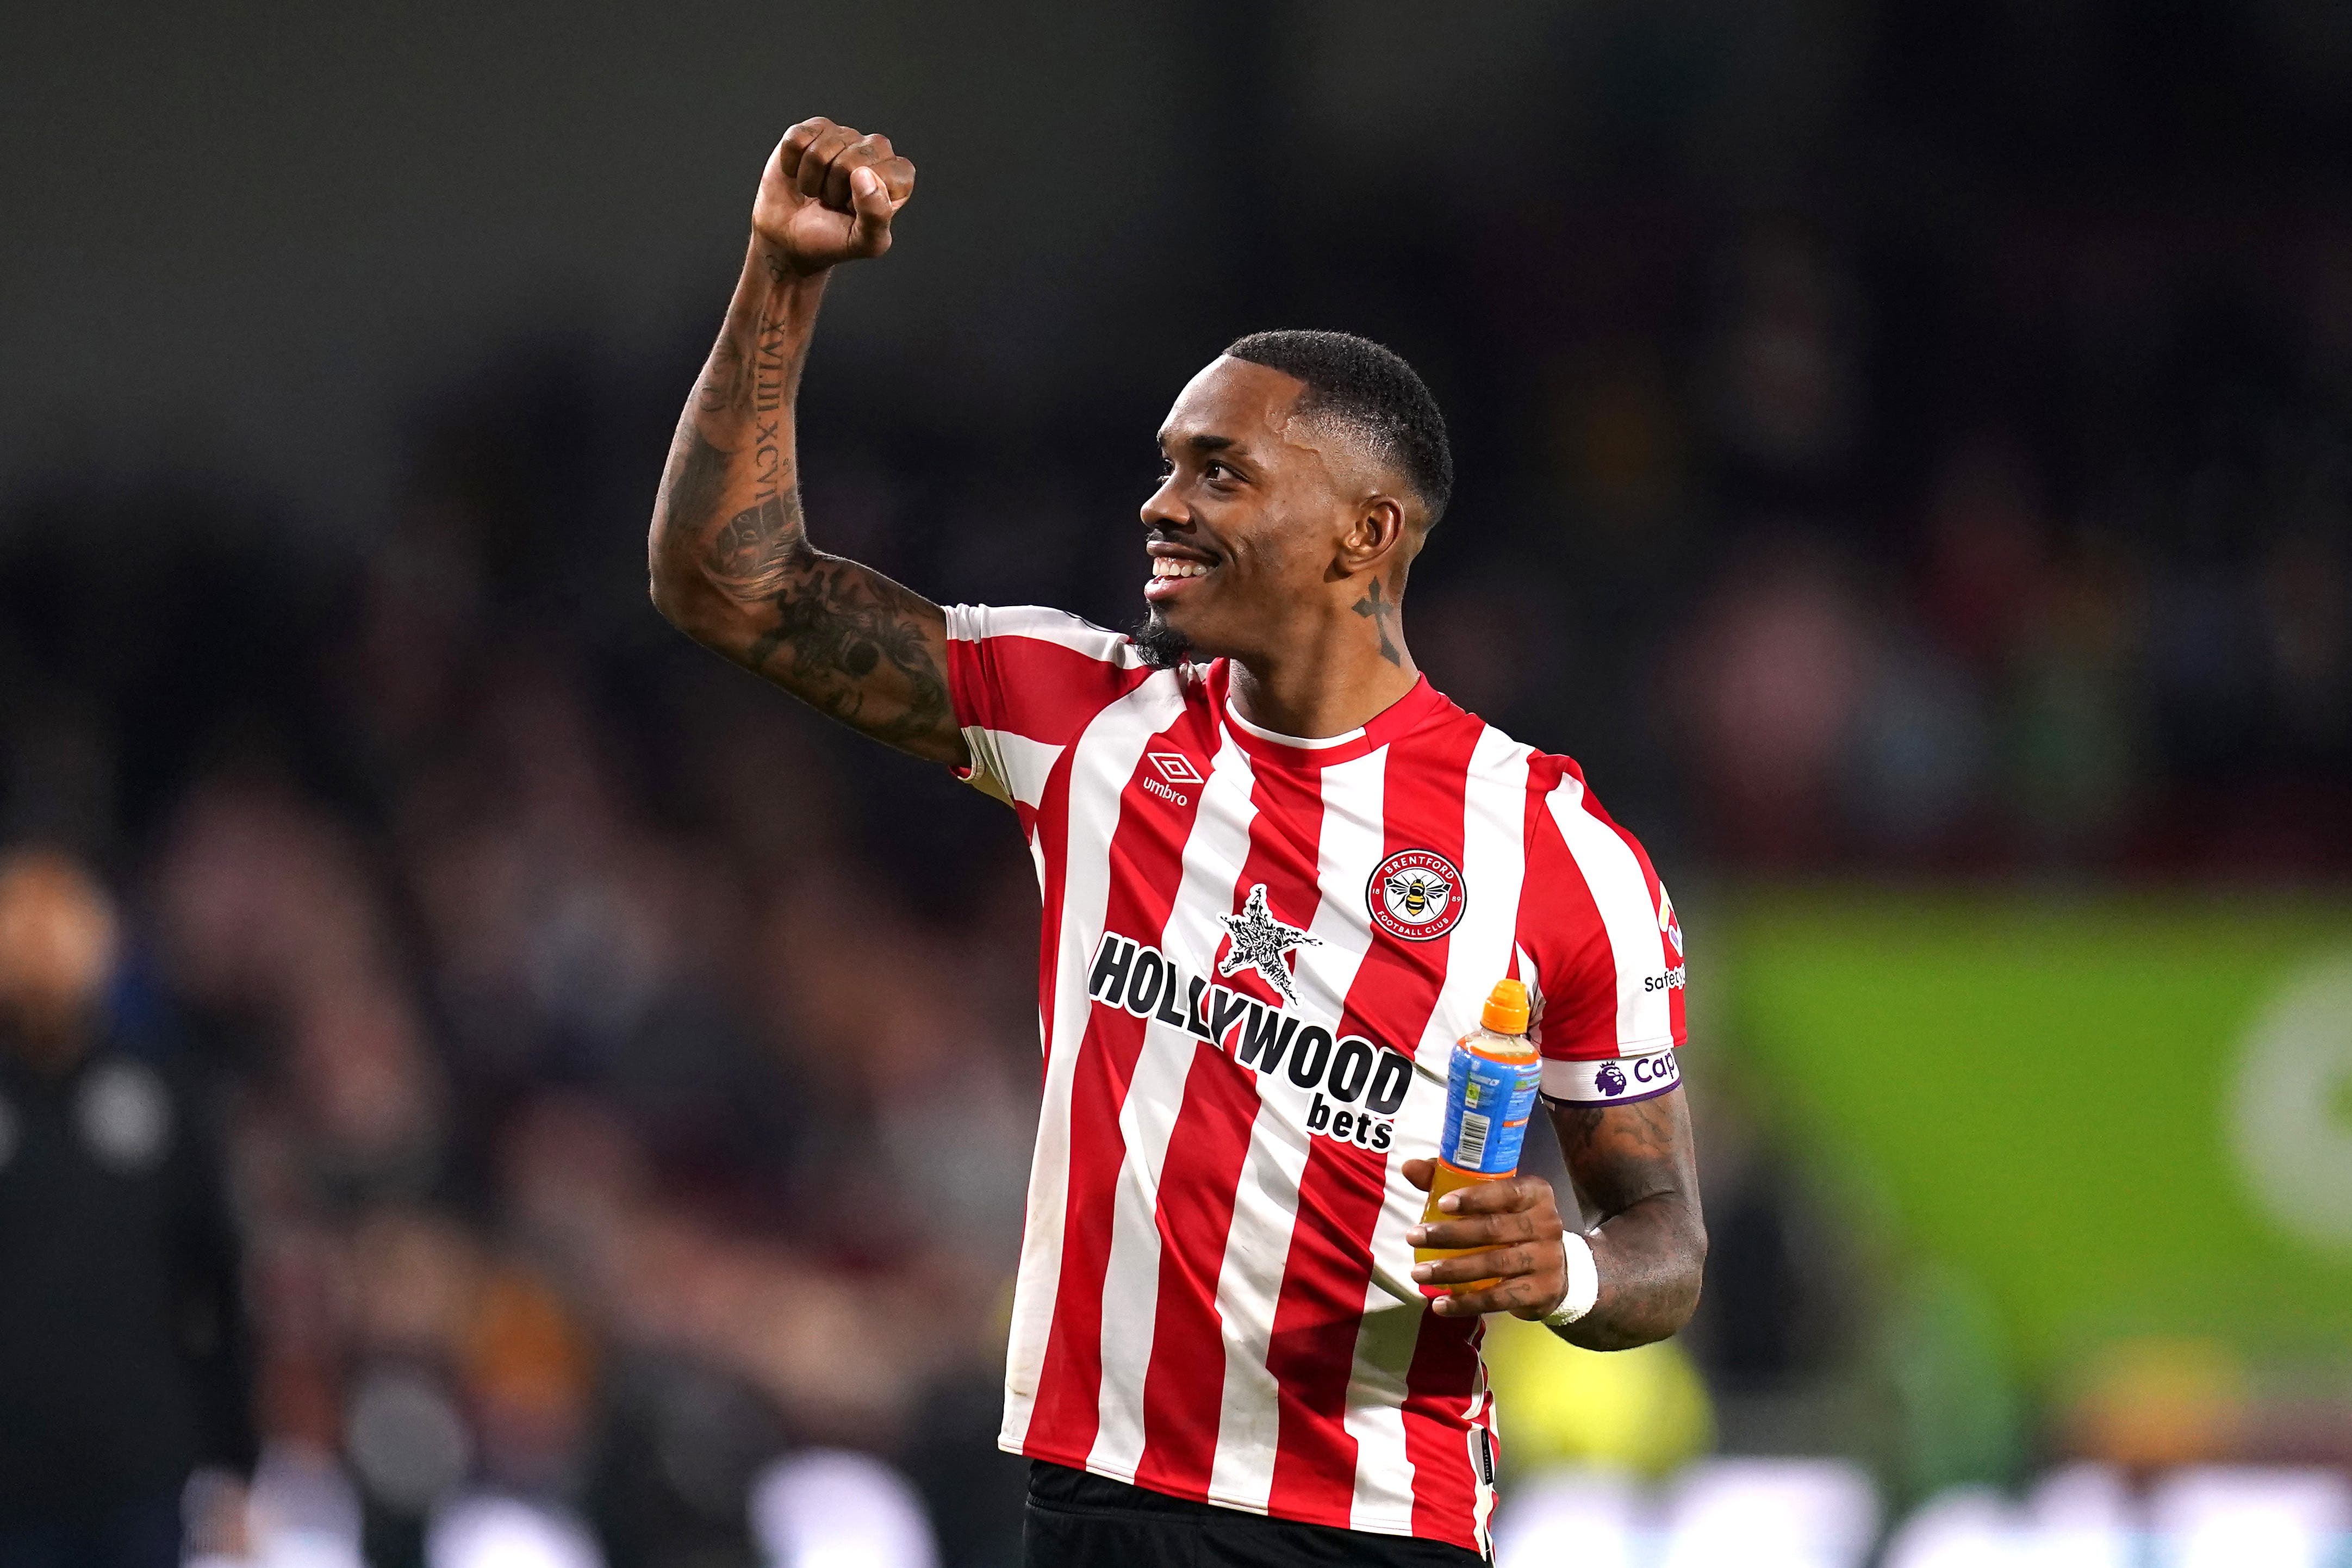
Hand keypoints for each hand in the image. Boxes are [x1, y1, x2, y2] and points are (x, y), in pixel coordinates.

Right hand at [753, 117, 916, 279]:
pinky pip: (797, 139)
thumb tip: (863, 173)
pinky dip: (791, 164)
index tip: (854, 212)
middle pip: (849, 161)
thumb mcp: (865, 243)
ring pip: (819, 151)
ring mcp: (844, 135)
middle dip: (833, 190)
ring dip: (810, 181)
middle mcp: (875, 150)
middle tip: (832, 202)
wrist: (790, 238)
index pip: (884, 174)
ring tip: (817, 191)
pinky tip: (800, 173)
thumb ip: (876, 215)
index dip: (861, 200)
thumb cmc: (832, 240)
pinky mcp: (813, 129)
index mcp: (898, 176)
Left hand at [1402, 1159, 1570, 1319]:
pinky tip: (1440, 1305)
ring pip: (1494, 1264)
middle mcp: (1547, 1224)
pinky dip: (1466, 1303)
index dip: (1474, 1198)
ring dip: (1452, 1270)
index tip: (1441, 1204)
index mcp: (1534, 1194)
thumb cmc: (1511, 1224)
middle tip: (1412, 1236)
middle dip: (1449, 1234)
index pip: (1505, 1192)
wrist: (1554, 1269)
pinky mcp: (1542, 1291)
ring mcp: (1547, 1260)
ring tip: (1418, 1273)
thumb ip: (1449, 1180)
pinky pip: (1499, 1298)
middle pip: (1494, 1229)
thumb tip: (1409, 1167)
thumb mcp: (1489, 1198)